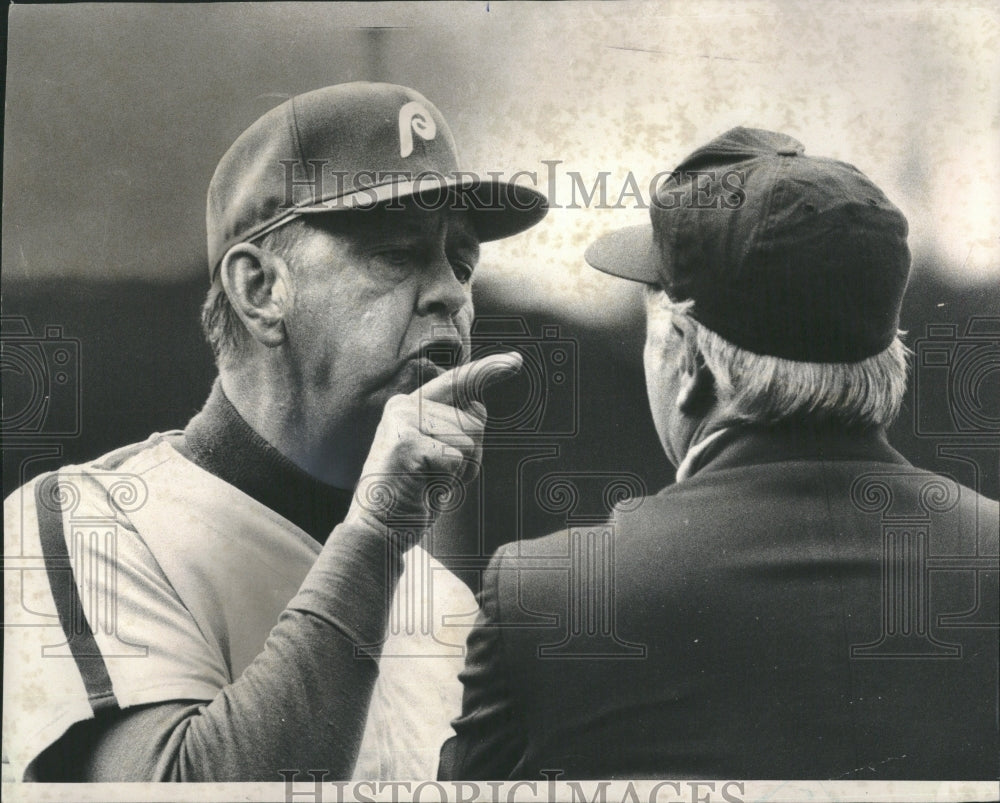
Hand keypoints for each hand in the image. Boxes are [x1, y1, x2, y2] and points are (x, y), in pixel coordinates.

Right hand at [344, 351, 522, 536]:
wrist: (378, 531)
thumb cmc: (412, 495)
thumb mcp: (438, 455)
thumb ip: (455, 428)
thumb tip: (479, 405)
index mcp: (410, 405)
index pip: (458, 382)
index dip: (489, 370)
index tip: (516, 361)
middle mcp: (404, 406)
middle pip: (474, 421)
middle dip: (469, 456)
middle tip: (436, 476)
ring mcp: (403, 422)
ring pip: (468, 441)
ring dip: (458, 472)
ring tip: (428, 483)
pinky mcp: (407, 444)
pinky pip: (456, 459)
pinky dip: (449, 481)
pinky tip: (423, 488)